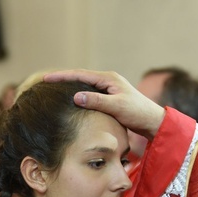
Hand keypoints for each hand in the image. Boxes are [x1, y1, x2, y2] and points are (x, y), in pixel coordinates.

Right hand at [43, 69, 165, 139]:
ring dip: (69, 87)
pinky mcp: (109, 98)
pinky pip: (89, 94)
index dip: (62, 77)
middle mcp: (107, 80)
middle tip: (45, 82)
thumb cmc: (137, 113)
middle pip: (80, 77)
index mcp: (108, 78)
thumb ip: (97, 101)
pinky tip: (70, 101)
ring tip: (53, 90)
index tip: (46, 78)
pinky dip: (78, 95)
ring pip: (84, 86)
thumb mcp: (116, 107)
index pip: (80, 75)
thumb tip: (75, 96)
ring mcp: (108, 89)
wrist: (152, 121)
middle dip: (62, 79)